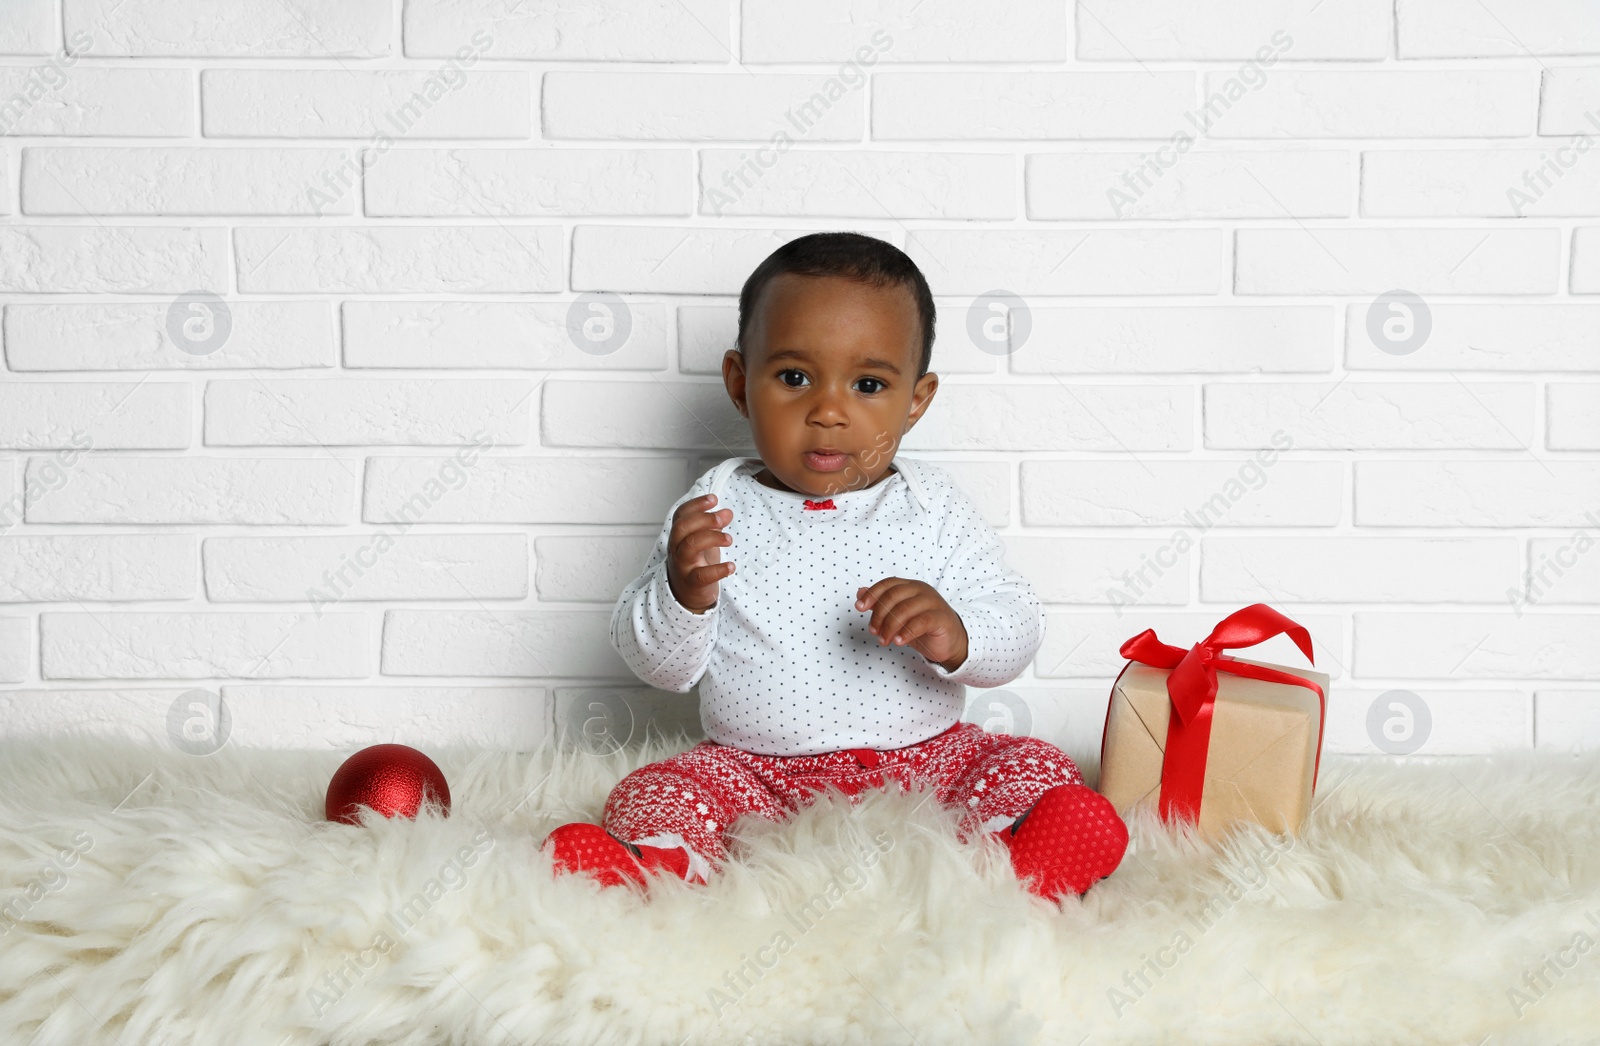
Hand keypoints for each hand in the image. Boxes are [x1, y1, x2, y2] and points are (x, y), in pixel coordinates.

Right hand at [666, 493, 733, 613]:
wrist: (686, 596)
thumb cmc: (695, 564)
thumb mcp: (703, 542)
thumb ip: (713, 526)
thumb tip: (727, 512)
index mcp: (679, 536)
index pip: (681, 515)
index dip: (696, 504)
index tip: (714, 499)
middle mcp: (676, 548)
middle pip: (682, 527)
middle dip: (704, 519)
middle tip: (724, 518)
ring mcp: (682, 565)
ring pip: (690, 546)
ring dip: (711, 538)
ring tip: (729, 539)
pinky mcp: (691, 582)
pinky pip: (702, 575)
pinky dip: (718, 569)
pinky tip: (731, 566)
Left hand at [855, 577, 968, 672]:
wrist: (950, 642)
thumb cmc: (923, 627)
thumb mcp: (898, 616)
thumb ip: (880, 604)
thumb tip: (860, 592)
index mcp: (910, 587)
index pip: (887, 584)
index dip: (872, 594)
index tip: (859, 607)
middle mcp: (921, 590)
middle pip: (893, 596)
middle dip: (879, 615)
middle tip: (874, 632)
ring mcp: (933, 602)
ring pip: (905, 609)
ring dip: (890, 626)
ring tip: (884, 640)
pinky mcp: (941, 617)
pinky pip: (921, 622)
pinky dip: (907, 632)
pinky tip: (899, 642)